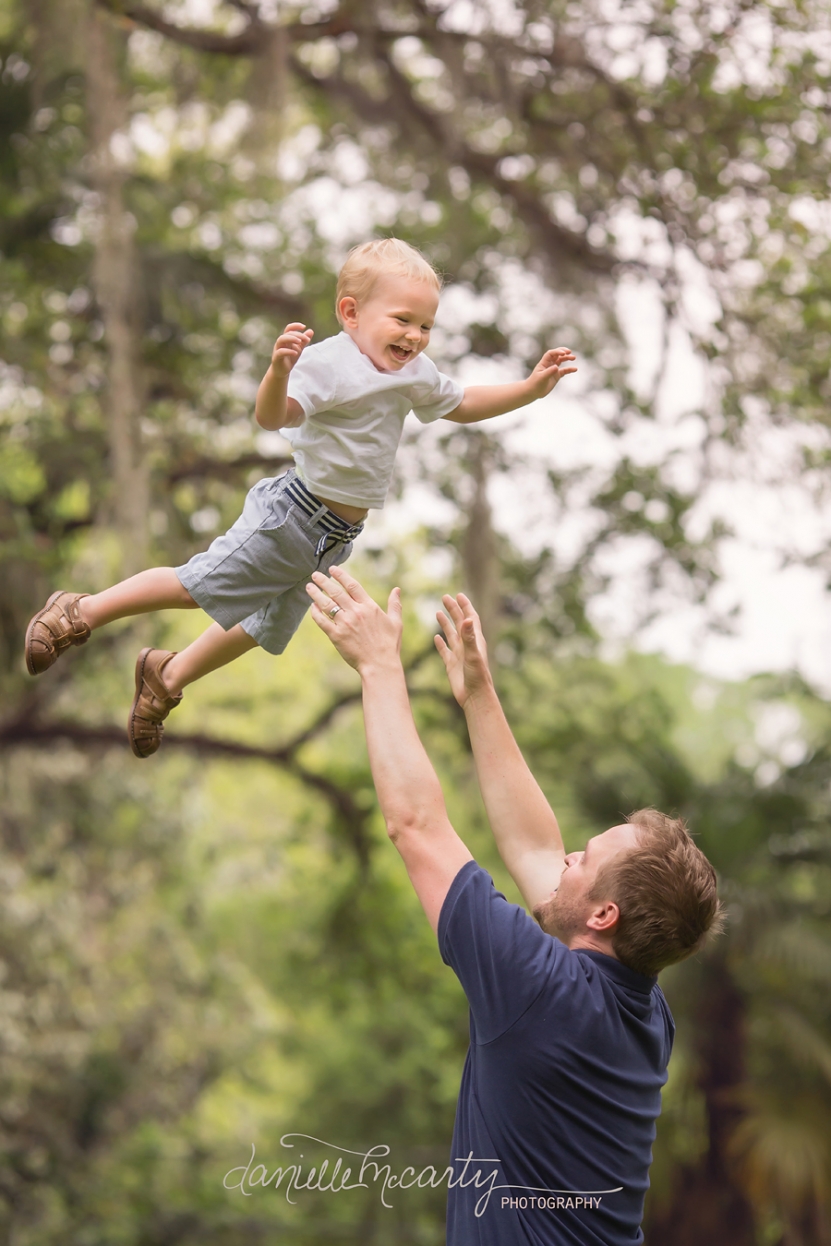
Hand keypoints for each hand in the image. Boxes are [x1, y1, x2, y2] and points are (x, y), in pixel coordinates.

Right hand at [269, 322, 313, 377]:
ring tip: (299, 342)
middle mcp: (280, 342)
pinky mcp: (276, 357)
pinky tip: (296, 353)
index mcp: (286, 339)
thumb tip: (311, 330)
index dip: (295, 325)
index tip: (304, 326)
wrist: (282, 371)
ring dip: (291, 339)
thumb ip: (304, 341)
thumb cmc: (289, 358)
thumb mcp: (299, 348)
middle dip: (297, 334)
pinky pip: (280, 352)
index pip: (289, 328)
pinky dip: (288, 351)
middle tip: (306, 339)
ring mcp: (277, 349)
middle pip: (287, 333)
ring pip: (281, 339)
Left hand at [307, 565, 401, 673]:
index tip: (332, 569)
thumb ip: (395, 604)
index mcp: (369, 606)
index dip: (341, 575)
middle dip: (324, 581)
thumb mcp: (396, 622)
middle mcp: (356, 612)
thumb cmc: (389, 645)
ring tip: (309, 587)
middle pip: (336, 592)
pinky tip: (312, 607)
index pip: (352, 585)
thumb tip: (397, 589)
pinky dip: (315, 613)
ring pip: (326, 604)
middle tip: (315, 575)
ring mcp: (345, 623)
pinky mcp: (336, 636)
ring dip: (316, 594)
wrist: (380, 665)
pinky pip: (322, 621)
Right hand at [435, 593, 492, 708]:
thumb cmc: (477, 676)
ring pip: (451, 635)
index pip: (470, 618)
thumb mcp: (473, 654)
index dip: (465, 606)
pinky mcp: (451, 664)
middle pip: (459, 623)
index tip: (458, 595)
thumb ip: (469, 636)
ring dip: (445, 624)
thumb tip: (467, 618)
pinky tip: (436, 637)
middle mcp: (467, 645)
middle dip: (453, 610)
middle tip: (444, 597)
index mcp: (475, 640)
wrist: (474, 696)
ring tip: (437, 612)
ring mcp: (459, 654)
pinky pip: (445, 651)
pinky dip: (440, 643)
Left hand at [526, 347, 576, 399]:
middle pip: (557, 355)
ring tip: (574, 358)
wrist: (533, 392)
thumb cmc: (535, 384)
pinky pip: (564, 371)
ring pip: (561, 361)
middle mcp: (549, 364)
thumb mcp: (541, 378)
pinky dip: (569, 369)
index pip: (551, 353)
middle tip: (570, 352)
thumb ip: (549, 372)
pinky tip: (575, 369)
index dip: (557, 351)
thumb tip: (556, 367)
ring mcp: (553, 369)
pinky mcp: (556, 376)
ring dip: (567, 358)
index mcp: (544, 363)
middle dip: (563, 352)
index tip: (564, 353)